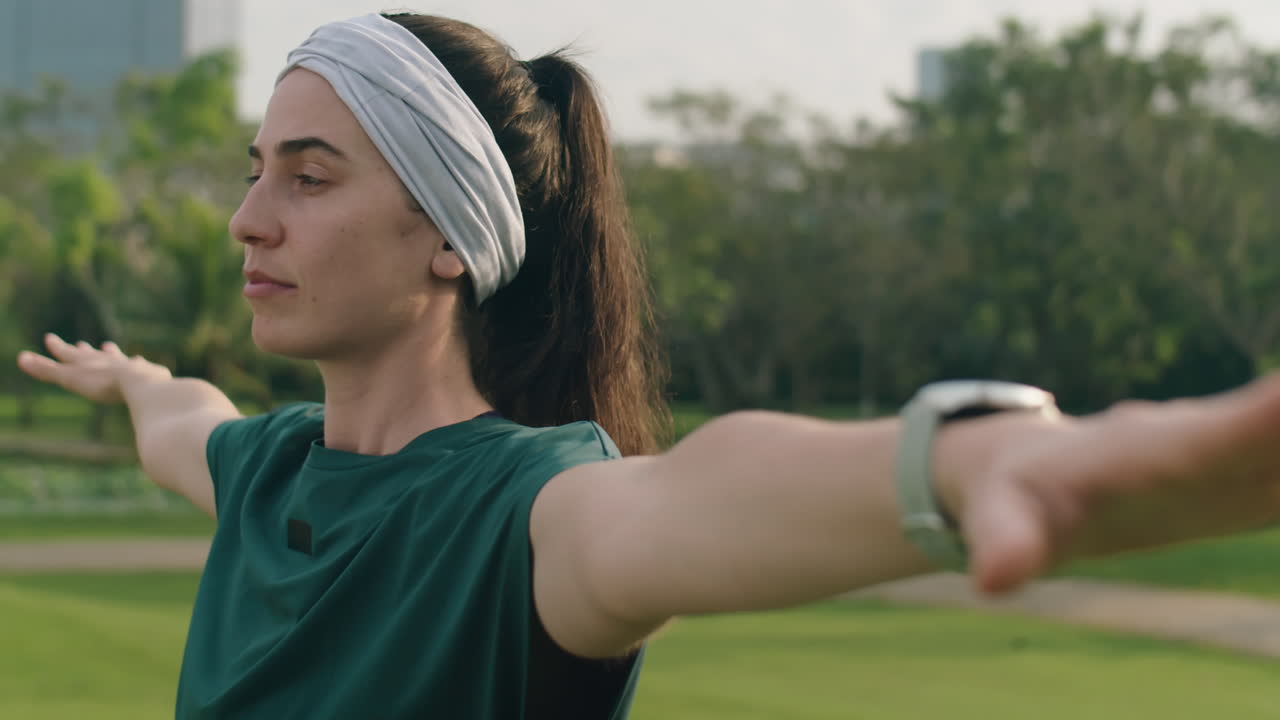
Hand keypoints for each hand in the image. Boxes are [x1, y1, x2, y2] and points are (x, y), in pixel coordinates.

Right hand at [16, 333, 171, 403]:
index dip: (59, 348)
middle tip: (81, 345)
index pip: (70, 355)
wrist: (142, 384)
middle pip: (95, 356)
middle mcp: (110, 362)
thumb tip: (21, 358)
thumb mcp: (70, 378)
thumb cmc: (103, 383)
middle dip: (86, 352)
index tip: (50, 338)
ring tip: (109, 347)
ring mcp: (131, 367)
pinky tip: (146, 364)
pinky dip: (142, 366)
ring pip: (119, 359)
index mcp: (90, 364)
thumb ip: (47, 370)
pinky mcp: (151, 375)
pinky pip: (146, 369)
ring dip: (112, 355)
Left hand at [946, 374, 1279, 594]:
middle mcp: (1216, 445)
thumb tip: (992, 578)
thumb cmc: (1019, 497)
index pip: (1226, 434)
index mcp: (1161, 452)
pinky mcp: (1258, 481)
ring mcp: (1244, 460)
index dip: (1267, 419)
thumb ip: (1007, 542)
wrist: (1034, 471)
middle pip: (1275, 425)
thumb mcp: (1006, 519)